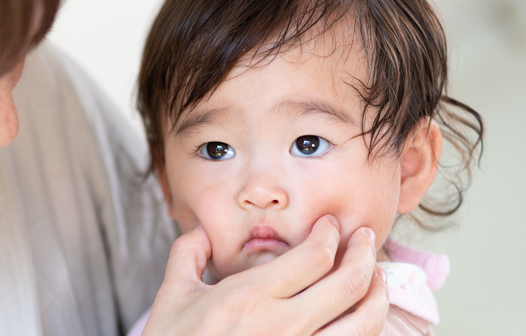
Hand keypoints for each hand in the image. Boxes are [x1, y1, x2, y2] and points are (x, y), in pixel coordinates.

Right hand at [142, 215, 388, 335]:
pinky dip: (367, 330)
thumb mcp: (172, 298)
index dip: (329, 234)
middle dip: (363, 252)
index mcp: (250, 297)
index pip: (313, 256)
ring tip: (374, 275)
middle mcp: (282, 326)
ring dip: (377, 293)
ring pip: (363, 323)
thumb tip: (203, 232)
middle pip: (347, 283)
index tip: (331, 224)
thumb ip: (187, 254)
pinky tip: (362, 317)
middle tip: (363, 237)